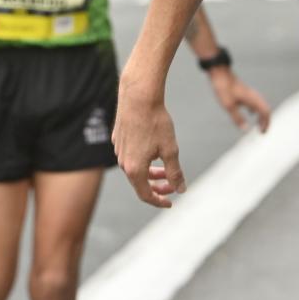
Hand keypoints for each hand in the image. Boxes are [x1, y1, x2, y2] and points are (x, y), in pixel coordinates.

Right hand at [112, 84, 185, 207]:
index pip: (145, 195)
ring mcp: (119, 150)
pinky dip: (143, 160)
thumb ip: (174, 173)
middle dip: (157, 186)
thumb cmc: (156, 122)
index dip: (159, 201)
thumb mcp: (170, 150)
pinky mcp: (118, 138)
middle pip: (140, 183)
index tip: (171, 202)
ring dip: (150, 172)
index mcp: (135, 169)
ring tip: (165, 167)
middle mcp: (123, 162)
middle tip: (172, 184)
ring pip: (135, 168)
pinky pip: (130, 155)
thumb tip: (180, 190)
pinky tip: (153, 149)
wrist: (138, 97)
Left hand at [205, 68, 271, 132]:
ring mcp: (250, 93)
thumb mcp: (229, 106)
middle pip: (266, 109)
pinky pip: (255, 102)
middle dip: (266, 121)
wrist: (219, 73)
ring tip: (259, 124)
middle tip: (263, 131)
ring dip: (262, 115)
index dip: (266, 123)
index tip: (262, 132)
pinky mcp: (245, 91)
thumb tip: (245, 130)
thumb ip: (238, 118)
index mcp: (252, 99)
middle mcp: (254, 95)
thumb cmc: (224, 88)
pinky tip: (251, 112)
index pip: (265, 112)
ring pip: (261, 105)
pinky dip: (256, 110)